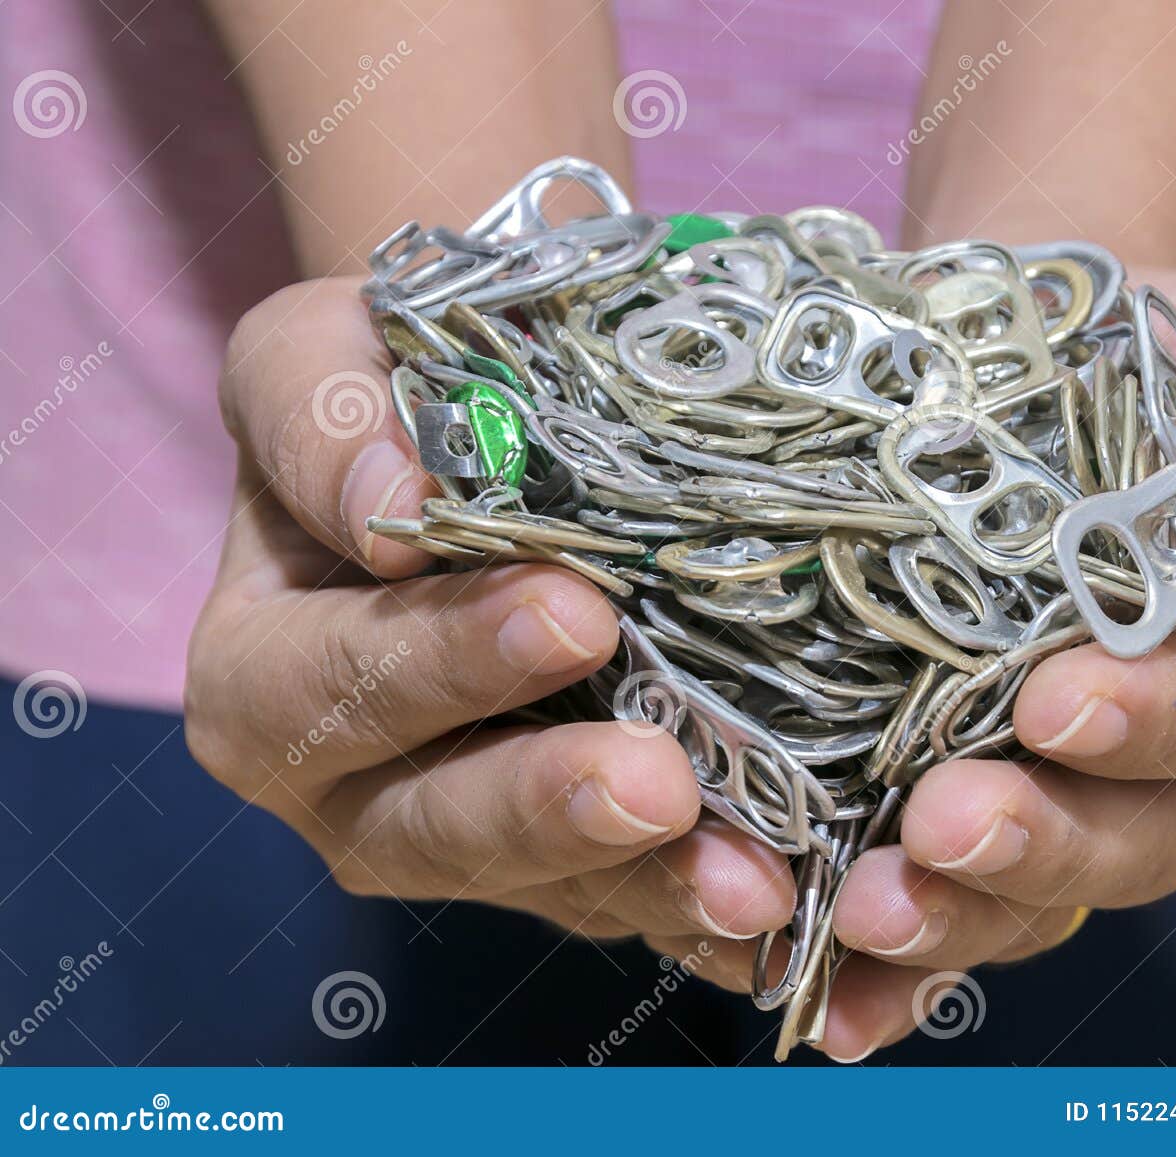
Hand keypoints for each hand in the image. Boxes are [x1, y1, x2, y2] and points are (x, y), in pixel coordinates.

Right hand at [185, 277, 800, 969]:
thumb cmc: (391, 393)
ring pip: (543, 891)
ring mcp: (458, 837)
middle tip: (654, 781)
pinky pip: (626, 908)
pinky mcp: (560, 866)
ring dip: (644, 886)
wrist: (475, 445)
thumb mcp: (325, 357)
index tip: (572, 615)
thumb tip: (390, 504)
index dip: (440, 659)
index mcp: (266, 666)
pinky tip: (783, 907)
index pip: (325, 682)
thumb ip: (326, 415)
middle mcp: (347, 782)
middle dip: (543, 806)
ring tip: (746, 882)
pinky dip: (701, 915)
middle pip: (423, 826)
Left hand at [654, 272, 1175, 1061]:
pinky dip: (897, 973)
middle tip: (944, 826)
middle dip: (1040, 840)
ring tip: (866, 909)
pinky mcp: (979, 821)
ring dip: (955, 919)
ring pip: (1039, 898)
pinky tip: (830, 1002)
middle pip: (1134, 840)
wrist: (1041, 366)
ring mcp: (1079, 805)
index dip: (1150, 721)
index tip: (1057, 699)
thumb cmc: (1162, 368)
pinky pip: (954, 916)